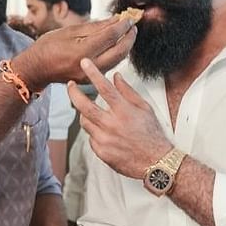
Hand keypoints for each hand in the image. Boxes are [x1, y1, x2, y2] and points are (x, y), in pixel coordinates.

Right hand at [14, 16, 137, 88]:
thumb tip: (114, 20)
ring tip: (127, 33)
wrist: (37, 68)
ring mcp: (90, 75)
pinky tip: (116, 45)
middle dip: (129, 37)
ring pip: (117, 61)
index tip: (128, 18)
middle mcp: (88, 66)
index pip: (111, 36)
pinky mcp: (90, 80)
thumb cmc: (48, 47)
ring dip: (125, 46)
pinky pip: (109, 66)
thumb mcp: (70, 30)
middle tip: (133, 26)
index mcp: (81, 51)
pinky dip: (116, 54)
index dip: (122, 25)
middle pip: (119, 51)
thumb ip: (95, 27)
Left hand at [69, 58, 171, 178]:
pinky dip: (95, 132)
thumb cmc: (152, 135)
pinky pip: (90, 138)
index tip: (84, 63)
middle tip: (70, 85)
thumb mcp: (144, 109)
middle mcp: (112, 125)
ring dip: (86, 114)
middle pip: (84, 105)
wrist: (155, 162)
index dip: (93, 73)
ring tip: (92, 112)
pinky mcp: (101, 152)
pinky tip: (106, 133)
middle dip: (73, 93)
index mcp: (124, 111)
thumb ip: (128, 91)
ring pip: (84, 122)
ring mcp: (105, 139)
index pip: (104, 87)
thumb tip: (116, 77)